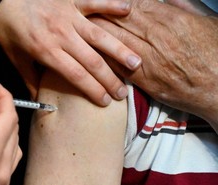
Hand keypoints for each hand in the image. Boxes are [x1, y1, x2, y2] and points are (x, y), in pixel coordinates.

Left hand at [0, 0, 141, 105]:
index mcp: (46, 51)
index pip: (76, 75)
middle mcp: (62, 35)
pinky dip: (111, 5)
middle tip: (123, 93)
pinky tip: (128, 11)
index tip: (105, 102)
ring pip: (99, 35)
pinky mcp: (72, 0)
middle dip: (109, 79)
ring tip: (136, 63)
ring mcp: (69, 16)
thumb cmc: (8, 28)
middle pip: (92, 61)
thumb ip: (30, 79)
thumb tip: (38, 100)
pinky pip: (95, 2)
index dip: (93, 90)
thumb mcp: (14, 57)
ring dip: (119, 50)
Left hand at [90, 0, 217, 130]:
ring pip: (115, 42)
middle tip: (81, 12)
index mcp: (170, 19)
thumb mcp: (204, 21)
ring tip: (79, 28)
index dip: (115, 2)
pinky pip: (118, 66)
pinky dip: (103, 58)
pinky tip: (90, 53)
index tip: (102, 1)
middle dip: (99, 15)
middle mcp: (155, 37)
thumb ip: (181, 7)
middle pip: (119, 22)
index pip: (134, 5)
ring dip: (95, 34)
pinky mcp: (144, 79)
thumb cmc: (214, 53)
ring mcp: (148, 59)